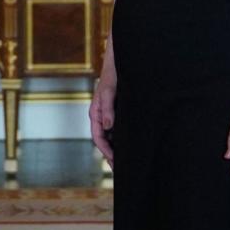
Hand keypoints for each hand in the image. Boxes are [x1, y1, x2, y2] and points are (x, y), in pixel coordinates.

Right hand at [89, 40, 116, 165]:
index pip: (98, 138)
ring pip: (113, 136)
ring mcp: (110, 114)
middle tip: (120, 170)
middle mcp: (102, 116)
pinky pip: (120, 129)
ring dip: (118, 148)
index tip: (114, 162)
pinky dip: (124, 139)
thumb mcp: (110, 89)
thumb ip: (108, 107)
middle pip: (105, 140)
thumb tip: (108, 126)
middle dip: (111, 155)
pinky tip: (134, 145)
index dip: (106, 151)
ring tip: (127, 163)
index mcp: (95, 113)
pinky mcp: (119, 111)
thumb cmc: (113, 72)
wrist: (120, 59)